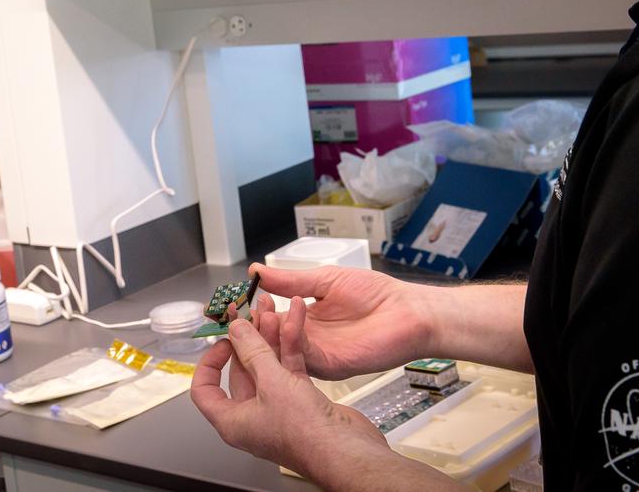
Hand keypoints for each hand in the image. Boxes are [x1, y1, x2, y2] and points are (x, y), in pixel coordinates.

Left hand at [192, 298, 388, 481]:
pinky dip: (290, 348)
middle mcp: (252, 416)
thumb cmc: (305, 432)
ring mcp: (277, 408)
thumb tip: (236, 328)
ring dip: (269, 339)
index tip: (221, 341)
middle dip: (246, 340)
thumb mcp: (271, 383)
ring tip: (271, 310)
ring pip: (267, 367)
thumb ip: (252, 351)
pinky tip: (293, 324)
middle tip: (249, 314)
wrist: (347, 452)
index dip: (208, 364)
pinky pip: (289, 370)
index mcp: (233, 421)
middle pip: (241, 372)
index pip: (205, 391)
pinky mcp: (301, 402)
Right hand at [246, 264, 436, 379]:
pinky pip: (301, 356)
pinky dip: (287, 341)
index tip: (229, 299)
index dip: (248, 310)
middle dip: (248, 325)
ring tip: (251, 315)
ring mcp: (317, 355)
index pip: (267, 317)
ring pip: (280, 351)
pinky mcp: (330, 365)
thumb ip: (289, 280)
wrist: (409, 312)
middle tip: (231, 311)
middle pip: (268, 338)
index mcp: (304, 319)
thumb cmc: (376, 295)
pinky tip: (279, 324)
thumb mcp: (324, 280)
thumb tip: (256, 271)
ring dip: (264, 334)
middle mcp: (307, 340)